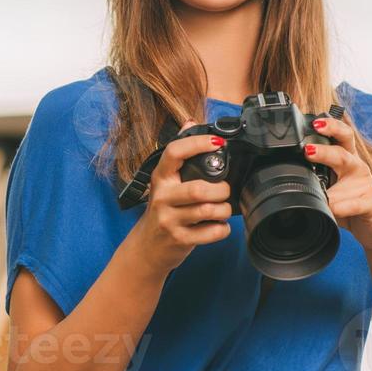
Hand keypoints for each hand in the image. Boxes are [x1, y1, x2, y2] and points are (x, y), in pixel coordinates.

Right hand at [128, 119, 234, 271]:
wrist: (147, 248)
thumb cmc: (163, 212)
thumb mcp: (166, 183)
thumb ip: (179, 156)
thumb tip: (190, 122)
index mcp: (161, 178)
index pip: (174, 153)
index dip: (197, 144)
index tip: (217, 142)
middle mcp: (162, 198)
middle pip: (198, 189)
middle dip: (221, 190)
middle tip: (224, 191)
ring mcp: (169, 220)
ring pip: (208, 210)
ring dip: (224, 210)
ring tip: (222, 210)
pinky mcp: (179, 240)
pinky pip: (212, 232)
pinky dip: (222, 229)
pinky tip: (218, 225)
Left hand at [305, 116, 371, 252]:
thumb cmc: (349, 206)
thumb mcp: (328, 192)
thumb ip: (311, 184)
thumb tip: (281, 184)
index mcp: (344, 159)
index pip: (337, 134)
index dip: (326, 125)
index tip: (311, 120)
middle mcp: (355, 165)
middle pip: (345, 139)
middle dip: (330, 131)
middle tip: (310, 136)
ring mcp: (365, 182)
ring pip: (349, 164)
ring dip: (329, 158)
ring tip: (311, 156)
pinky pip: (355, 202)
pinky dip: (341, 205)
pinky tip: (331, 207)